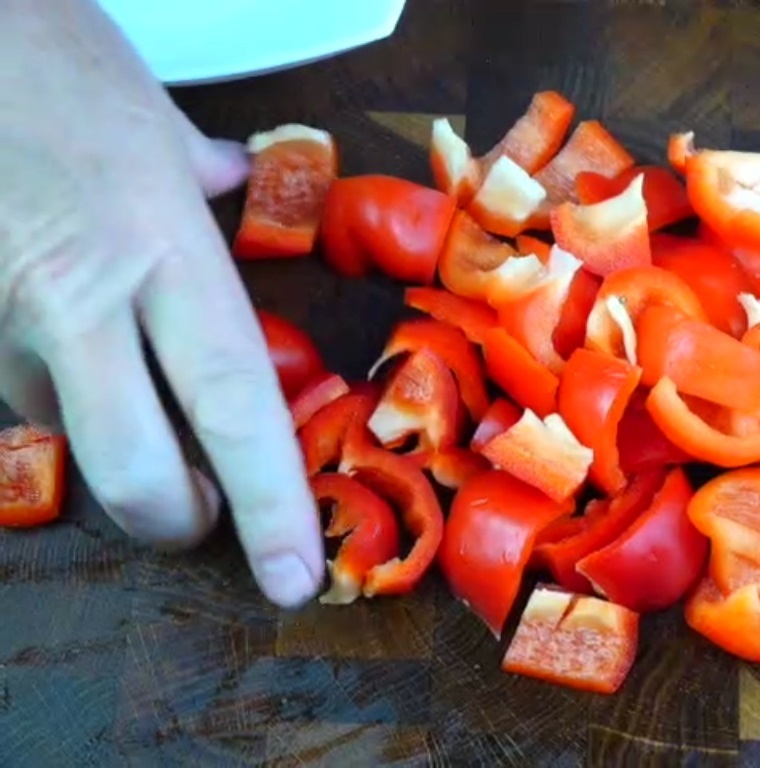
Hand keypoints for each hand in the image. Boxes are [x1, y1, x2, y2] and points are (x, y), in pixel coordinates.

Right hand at [0, 0, 323, 606]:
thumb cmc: (49, 57)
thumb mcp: (158, 122)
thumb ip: (204, 177)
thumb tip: (238, 182)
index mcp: (163, 248)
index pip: (233, 402)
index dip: (269, 500)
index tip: (293, 573)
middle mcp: (81, 295)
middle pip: (136, 463)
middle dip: (177, 516)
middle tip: (205, 516)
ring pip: (59, 423)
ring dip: (103, 426)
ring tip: (127, 378)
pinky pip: (4, 378)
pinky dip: (41, 375)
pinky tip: (59, 331)